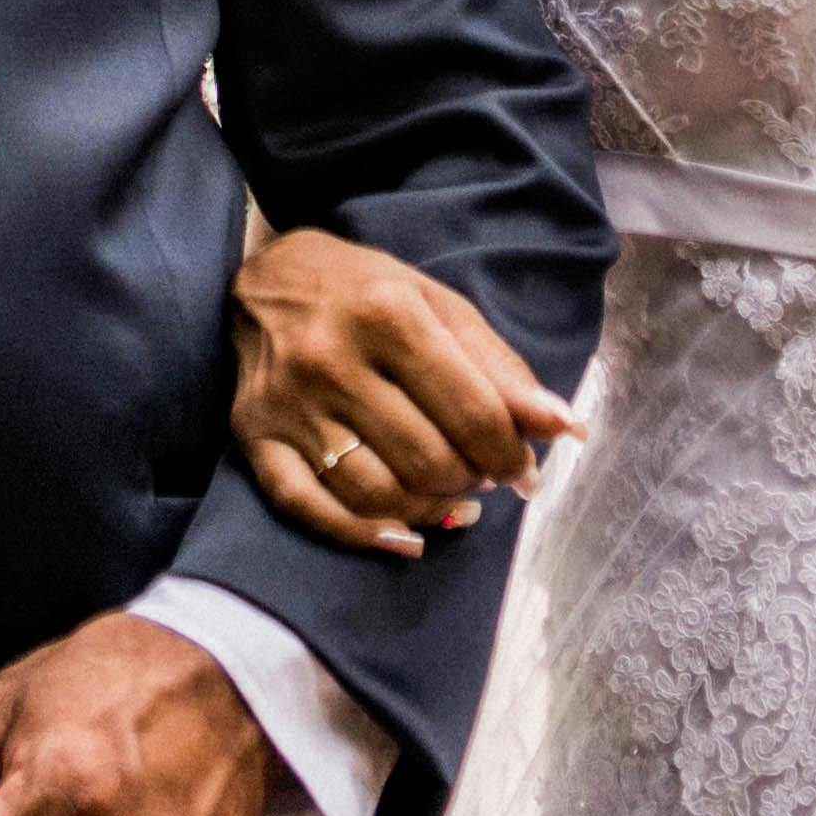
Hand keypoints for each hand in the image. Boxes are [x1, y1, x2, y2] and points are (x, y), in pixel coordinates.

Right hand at [230, 228, 576, 558]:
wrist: (263, 279)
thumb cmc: (365, 291)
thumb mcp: (439, 305)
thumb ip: (499, 368)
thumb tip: (562, 426)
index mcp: (387, 314)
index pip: (472, 413)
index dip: (512, 454)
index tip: (524, 468)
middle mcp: (331, 359)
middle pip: (428, 460)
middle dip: (473, 479)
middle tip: (483, 475)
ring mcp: (288, 404)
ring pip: (377, 493)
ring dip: (430, 509)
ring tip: (450, 496)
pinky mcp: (253, 437)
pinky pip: (307, 508)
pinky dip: (363, 536)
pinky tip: (405, 536)